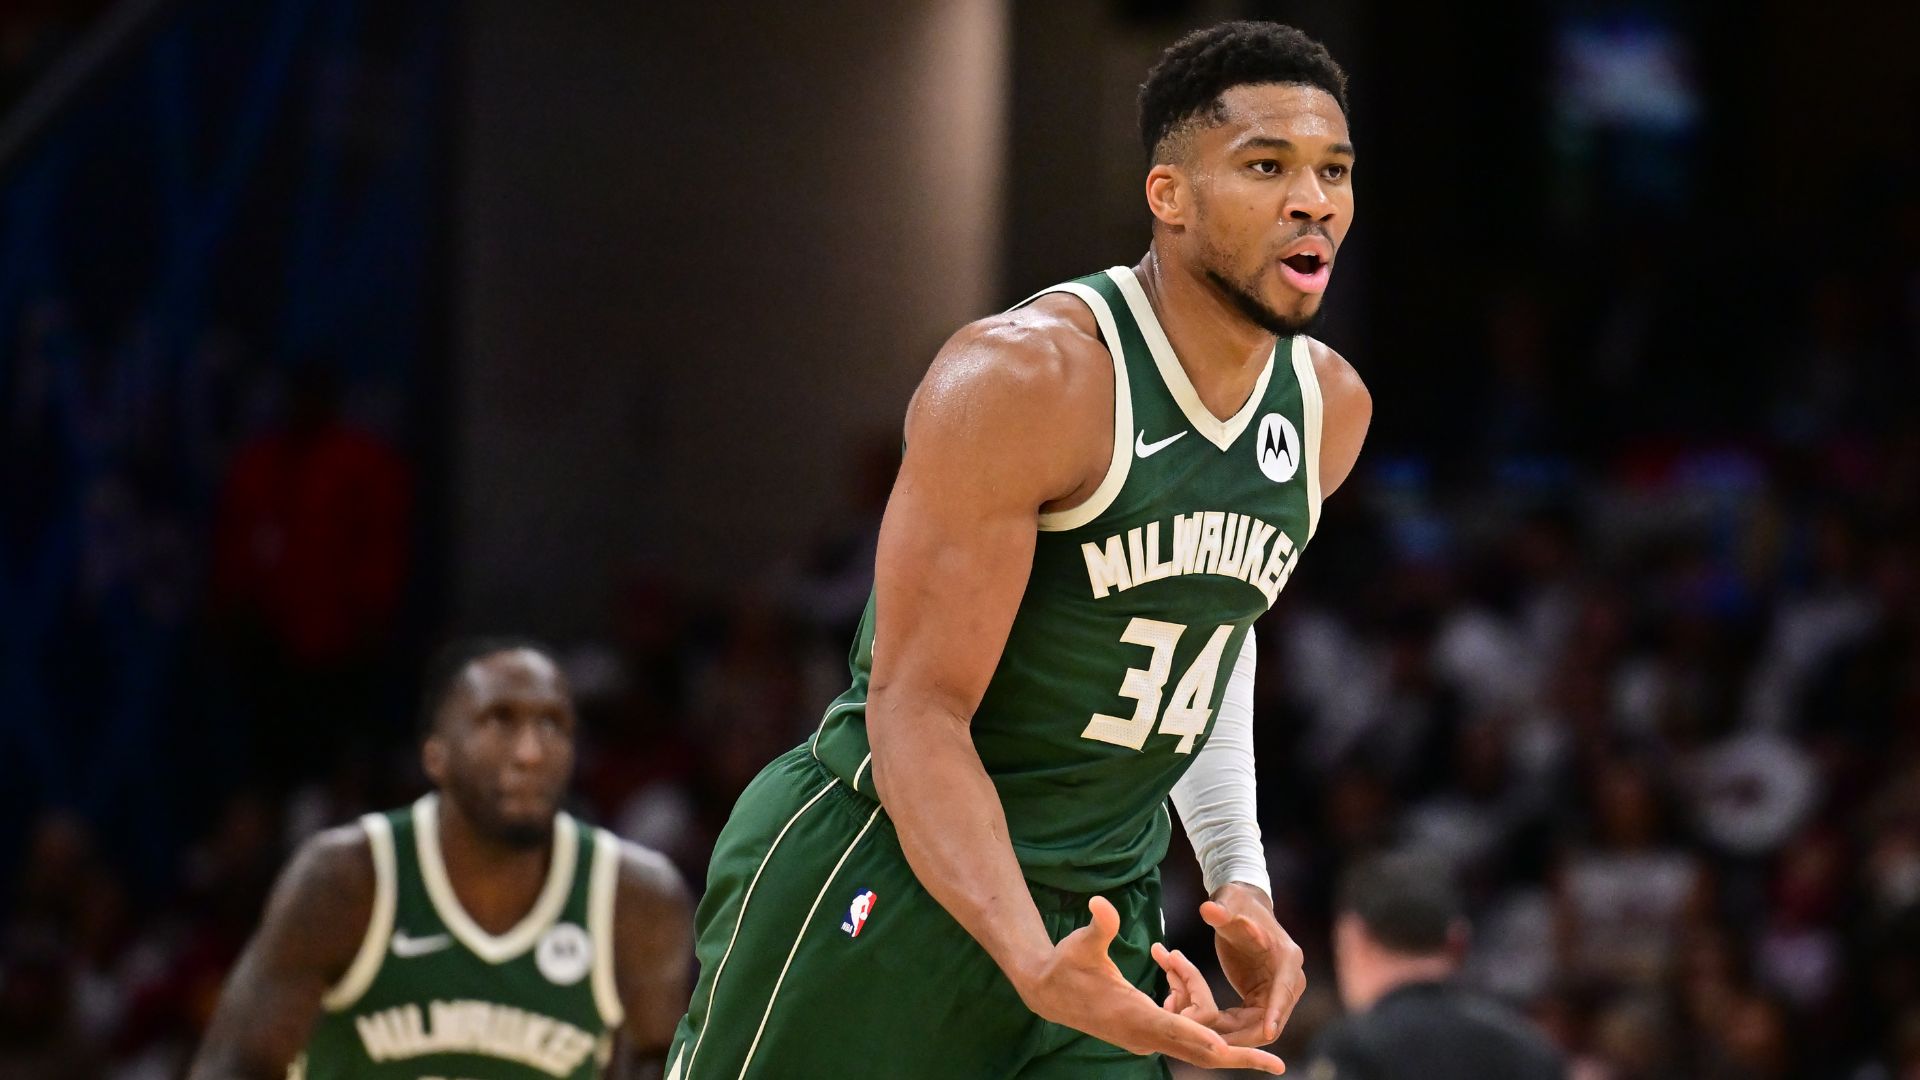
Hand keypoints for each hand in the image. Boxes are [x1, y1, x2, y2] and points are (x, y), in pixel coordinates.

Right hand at [1014, 897, 1285, 1074]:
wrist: (1047, 992)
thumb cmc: (1065, 965)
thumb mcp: (1082, 944)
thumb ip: (1099, 926)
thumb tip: (1100, 903)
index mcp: (1133, 1017)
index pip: (1177, 1032)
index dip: (1207, 1040)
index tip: (1235, 1051)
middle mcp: (1143, 1036)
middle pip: (1199, 1053)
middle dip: (1239, 1058)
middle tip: (1277, 1066)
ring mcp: (1145, 1039)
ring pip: (1192, 1032)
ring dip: (1196, 997)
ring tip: (1172, 960)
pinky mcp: (1145, 1033)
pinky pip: (1180, 1024)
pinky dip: (1185, 1000)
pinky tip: (1172, 971)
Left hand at [1202, 882, 1306, 1044]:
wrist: (1241, 909)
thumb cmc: (1236, 904)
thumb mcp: (1228, 905)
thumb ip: (1221, 910)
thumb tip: (1208, 909)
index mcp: (1287, 957)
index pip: (1285, 988)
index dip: (1276, 1011)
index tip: (1269, 1032)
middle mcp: (1289, 977)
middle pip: (1277, 1016)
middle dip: (1252, 1033)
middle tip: (1226, 1046)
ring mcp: (1279, 990)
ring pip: (1264, 1025)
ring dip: (1240, 1035)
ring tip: (1214, 1043)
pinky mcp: (1265, 997)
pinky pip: (1253, 1022)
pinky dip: (1234, 1028)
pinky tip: (1212, 1032)